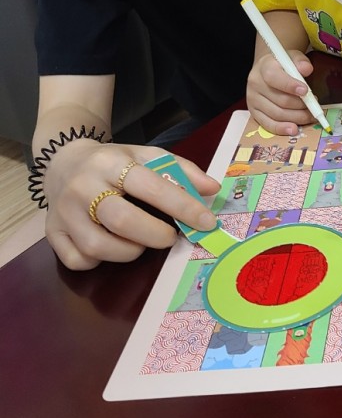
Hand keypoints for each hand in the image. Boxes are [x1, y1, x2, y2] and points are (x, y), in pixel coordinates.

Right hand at [43, 139, 218, 270]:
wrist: (63, 162)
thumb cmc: (114, 162)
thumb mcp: (146, 155)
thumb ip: (180, 171)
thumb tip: (212, 189)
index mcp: (111, 163)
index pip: (151, 186)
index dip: (182, 206)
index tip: (206, 222)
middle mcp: (83, 186)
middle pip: (122, 220)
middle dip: (155, 235)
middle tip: (170, 236)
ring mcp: (63, 212)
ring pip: (98, 246)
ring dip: (129, 251)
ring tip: (141, 241)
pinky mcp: (52, 233)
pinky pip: (78, 260)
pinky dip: (99, 261)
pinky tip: (111, 246)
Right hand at [246, 51, 314, 134]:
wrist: (266, 69)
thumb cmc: (282, 65)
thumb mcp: (292, 57)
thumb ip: (300, 62)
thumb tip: (307, 69)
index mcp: (264, 67)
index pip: (274, 78)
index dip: (290, 86)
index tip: (306, 91)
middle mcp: (255, 84)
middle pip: (280, 100)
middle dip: (300, 106)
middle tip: (314, 107)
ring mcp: (253, 100)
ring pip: (276, 114)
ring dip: (296, 118)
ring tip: (309, 116)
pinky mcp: (253, 112)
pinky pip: (267, 124)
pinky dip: (282, 129)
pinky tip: (294, 129)